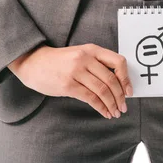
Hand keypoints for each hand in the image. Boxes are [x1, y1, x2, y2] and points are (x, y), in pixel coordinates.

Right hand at [8, 43, 131, 118]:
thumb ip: (96, 64)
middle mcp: (85, 58)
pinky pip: (90, 98)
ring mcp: (76, 71)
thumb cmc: (59, 61)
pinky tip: (104, 113)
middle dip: (120, 96)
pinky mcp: (68, 85)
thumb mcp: (80, 54)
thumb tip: (117, 84)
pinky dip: (100, 107)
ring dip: (112, 104)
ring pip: (102, 90)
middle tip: (123, 107)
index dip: (126, 78)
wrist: (33, 62)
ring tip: (115, 112)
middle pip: (111, 79)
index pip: (118, 61)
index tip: (129, 91)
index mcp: (91, 49)